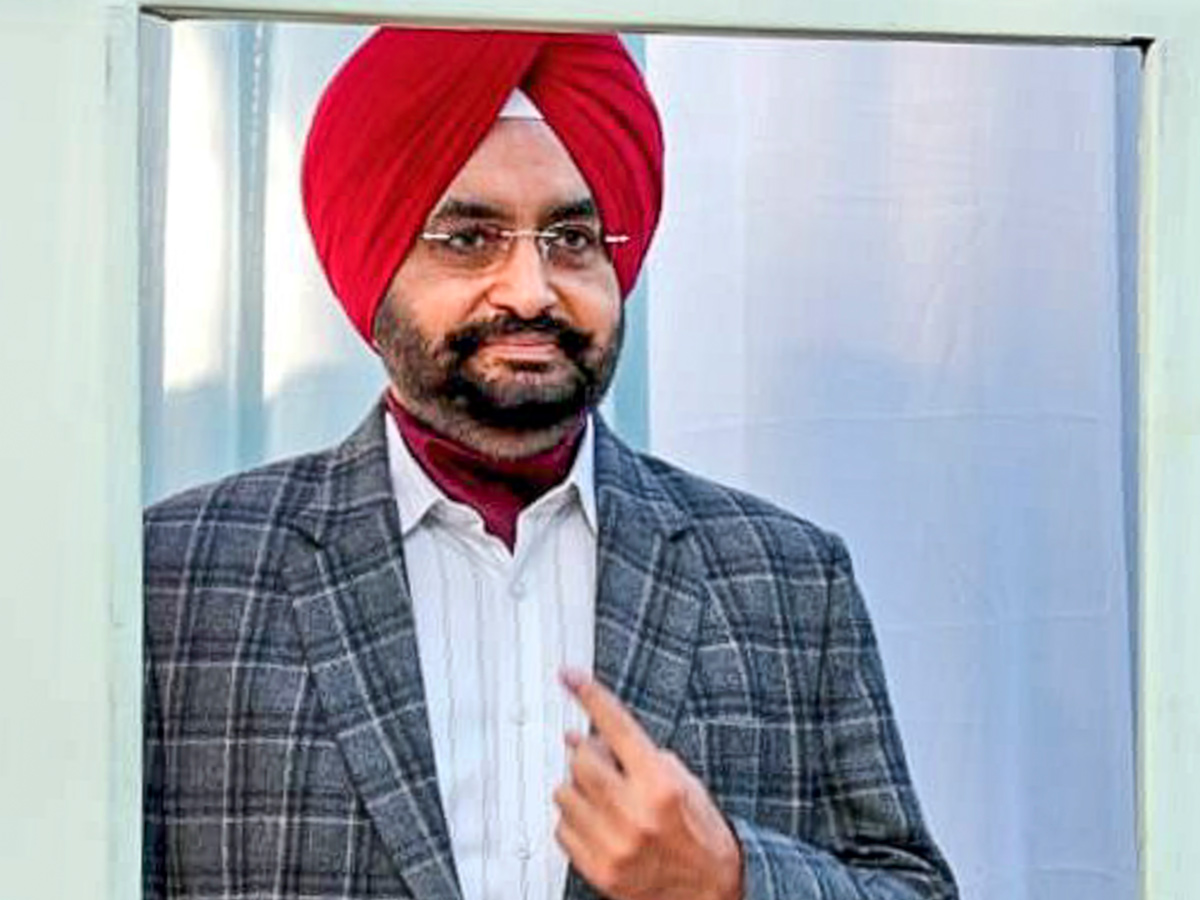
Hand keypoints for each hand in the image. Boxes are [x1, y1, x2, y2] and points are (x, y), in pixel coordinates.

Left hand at [553, 668, 743, 899]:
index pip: (617, 726)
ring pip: (564, 793)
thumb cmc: (700, 834)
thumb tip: (586, 737)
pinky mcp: (598, 870)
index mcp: (661, 785)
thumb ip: (638, 756)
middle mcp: (635, 814)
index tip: (570, 676)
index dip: (591, 695)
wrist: (711, 892)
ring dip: (578, 789)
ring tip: (604, 798)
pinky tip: (597, 823)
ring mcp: (613, 845)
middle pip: (581, 760)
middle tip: (601, 760)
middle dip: (588, 754)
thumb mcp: (684, 782)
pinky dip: (574, 820)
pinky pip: (561, 829)